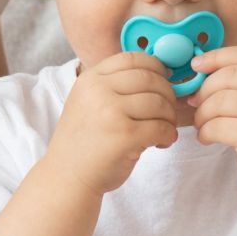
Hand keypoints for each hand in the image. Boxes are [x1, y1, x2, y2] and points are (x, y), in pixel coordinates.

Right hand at [45, 52, 178, 194]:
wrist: (67, 177)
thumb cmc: (84, 141)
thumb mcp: (88, 102)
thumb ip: (113, 85)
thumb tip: (158, 73)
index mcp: (91, 79)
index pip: (132, 58)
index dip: (155, 67)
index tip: (163, 80)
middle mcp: (99, 91)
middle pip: (150, 78)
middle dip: (167, 94)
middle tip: (167, 111)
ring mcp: (112, 113)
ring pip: (159, 103)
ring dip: (169, 117)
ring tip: (164, 128)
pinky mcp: (126, 136)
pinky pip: (161, 127)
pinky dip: (169, 134)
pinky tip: (162, 142)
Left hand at [189, 47, 236, 193]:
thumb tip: (202, 70)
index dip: (215, 58)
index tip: (196, 66)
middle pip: (226, 77)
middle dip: (204, 90)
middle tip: (195, 104)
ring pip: (218, 102)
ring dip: (202, 115)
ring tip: (203, 125)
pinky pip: (216, 126)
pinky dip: (205, 133)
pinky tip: (207, 138)